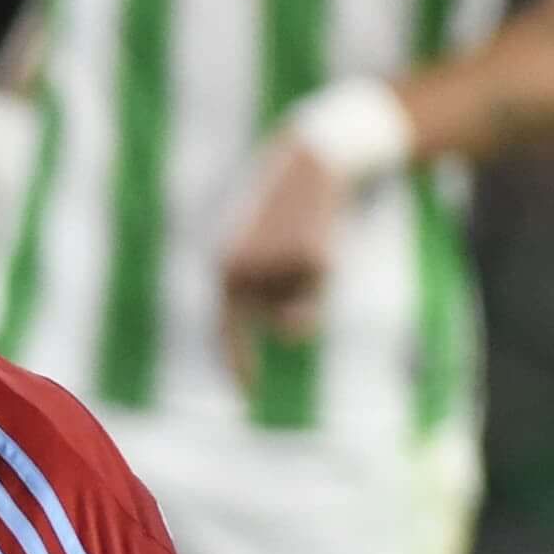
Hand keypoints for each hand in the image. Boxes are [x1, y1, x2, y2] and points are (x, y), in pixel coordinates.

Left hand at [213, 133, 340, 381]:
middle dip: (297, 302)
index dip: (236, 362)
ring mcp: (275, 265)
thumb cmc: (288, 208)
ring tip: (307, 237)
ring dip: (312, 281)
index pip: (226, 328)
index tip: (245, 395)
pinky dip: (329, 266)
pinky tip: (323, 233)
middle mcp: (241, 270)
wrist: (313, 158)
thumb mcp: (269, 251)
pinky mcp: (310, 258)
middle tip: (303, 253)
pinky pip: (323, 282)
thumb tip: (293, 332)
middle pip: (278, 319)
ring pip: (302, 302)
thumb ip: (269, 294)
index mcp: (223, 267)